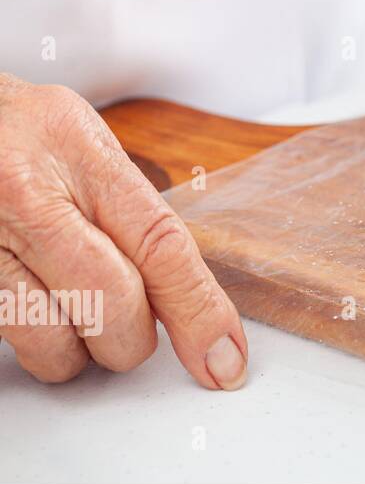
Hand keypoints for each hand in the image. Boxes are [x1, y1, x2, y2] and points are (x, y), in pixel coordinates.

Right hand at [0, 75, 247, 387]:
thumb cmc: (15, 129)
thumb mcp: (82, 140)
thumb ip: (132, 206)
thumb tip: (186, 290)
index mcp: (79, 153)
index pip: (161, 247)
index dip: (199, 311)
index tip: (223, 354)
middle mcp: (27, 197)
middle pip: (112, 305)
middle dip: (131, 335)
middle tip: (129, 323)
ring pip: (52, 341)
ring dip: (77, 349)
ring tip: (74, 312)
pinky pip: (7, 339)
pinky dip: (36, 341)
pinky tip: (36, 307)